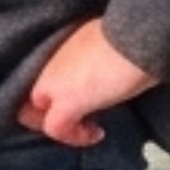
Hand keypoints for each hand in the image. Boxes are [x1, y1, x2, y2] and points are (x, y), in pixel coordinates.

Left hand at [17, 17, 161, 146]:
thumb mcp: (104, 39)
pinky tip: (96, 133)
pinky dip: (75, 136)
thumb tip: (100, 66)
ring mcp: (53, 80)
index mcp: (58, 43)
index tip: (72, 94)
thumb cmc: (134, 33)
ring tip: (84, 128)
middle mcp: (48, 60)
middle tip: (72, 117)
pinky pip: (56, 128)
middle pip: (29, 94)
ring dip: (58, 125)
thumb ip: (91, 53)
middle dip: (45, 110)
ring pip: (32, 113)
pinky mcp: (67, 101)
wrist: (140, 35)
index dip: (51, 89)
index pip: (37, 72)